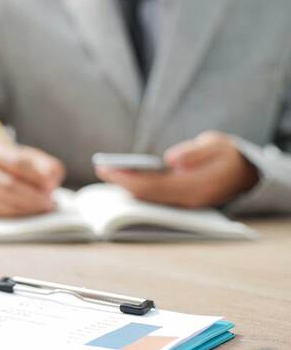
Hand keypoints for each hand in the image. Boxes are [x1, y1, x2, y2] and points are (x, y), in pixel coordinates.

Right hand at [0, 141, 65, 216]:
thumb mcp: (30, 157)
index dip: (36, 175)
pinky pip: (3, 215)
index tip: (51, 186)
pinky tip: (32, 213)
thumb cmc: (13, 164)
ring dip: (29, 208)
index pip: (16, 163)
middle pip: (9, 185)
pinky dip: (21, 215)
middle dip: (33, 196)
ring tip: (45, 208)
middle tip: (50, 203)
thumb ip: (46, 166)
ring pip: (5, 203)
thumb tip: (50, 185)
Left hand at [96, 131, 258, 207]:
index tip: (108, 167)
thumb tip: (170, 159)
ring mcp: (185, 204)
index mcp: (195, 187)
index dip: (127, 177)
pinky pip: (155, 198)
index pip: (152, 186)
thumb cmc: (230, 155)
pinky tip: (125, 178)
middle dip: (122, 182)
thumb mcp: (217, 144)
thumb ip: (195, 152)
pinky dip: (139, 189)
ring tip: (108, 171)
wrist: (249, 174)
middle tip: (101, 167)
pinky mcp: (182, 202)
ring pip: (149, 199)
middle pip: (146, 195)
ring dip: (128, 186)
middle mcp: (187, 201)